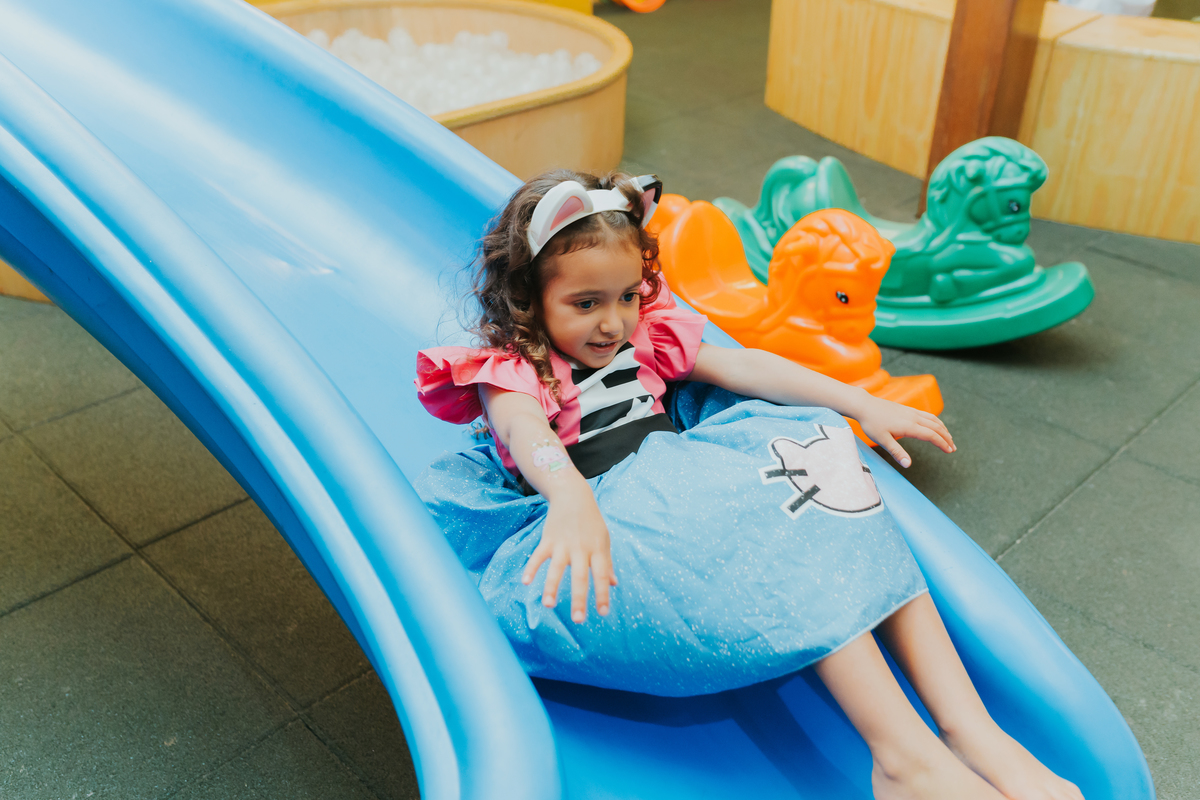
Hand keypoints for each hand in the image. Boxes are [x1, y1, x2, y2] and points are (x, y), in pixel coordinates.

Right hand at [522, 484, 617, 622]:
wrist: (573, 496)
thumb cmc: (592, 522)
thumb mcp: (604, 540)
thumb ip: (607, 563)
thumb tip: (614, 584)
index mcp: (597, 550)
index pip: (601, 576)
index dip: (602, 594)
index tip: (602, 613)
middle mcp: (581, 549)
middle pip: (580, 577)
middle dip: (578, 599)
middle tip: (578, 620)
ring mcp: (563, 544)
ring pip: (557, 568)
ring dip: (552, 587)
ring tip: (548, 605)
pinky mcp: (548, 540)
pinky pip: (538, 556)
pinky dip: (531, 568)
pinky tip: (525, 582)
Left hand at [853, 394, 954, 467]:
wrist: (864, 405)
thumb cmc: (872, 423)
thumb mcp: (882, 440)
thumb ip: (897, 452)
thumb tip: (908, 465)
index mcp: (909, 426)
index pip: (931, 435)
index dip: (942, 443)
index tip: (949, 451)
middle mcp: (913, 417)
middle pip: (936, 427)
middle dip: (946, 438)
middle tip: (953, 448)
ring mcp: (911, 412)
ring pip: (933, 419)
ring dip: (943, 429)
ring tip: (948, 438)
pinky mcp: (907, 409)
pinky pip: (927, 415)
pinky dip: (936, 421)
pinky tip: (936, 426)